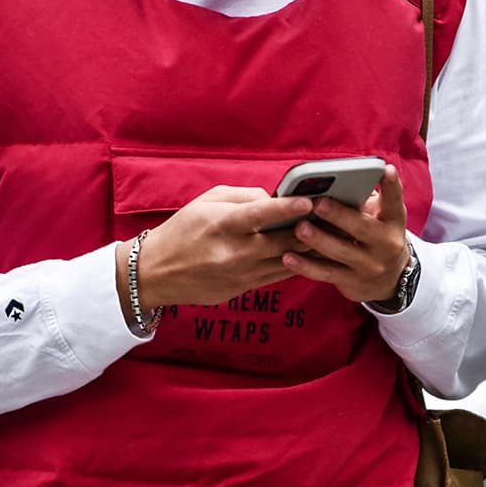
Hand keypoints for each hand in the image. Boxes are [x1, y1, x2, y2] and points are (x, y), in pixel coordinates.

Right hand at [115, 186, 313, 314]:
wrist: (157, 273)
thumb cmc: (182, 231)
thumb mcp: (206, 202)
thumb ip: (243, 196)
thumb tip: (274, 198)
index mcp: (222, 225)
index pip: (261, 214)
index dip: (288, 207)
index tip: (310, 201)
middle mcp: (233, 252)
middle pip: (281, 242)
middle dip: (307, 230)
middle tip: (328, 219)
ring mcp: (239, 275)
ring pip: (284, 262)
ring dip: (306, 250)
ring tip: (325, 236)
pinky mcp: (241, 290)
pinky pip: (276, 277)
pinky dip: (293, 264)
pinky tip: (305, 254)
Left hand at [279, 165, 410, 304]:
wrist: (388, 280)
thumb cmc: (376, 237)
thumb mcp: (381, 218)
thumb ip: (365, 201)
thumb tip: (336, 181)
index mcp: (393, 222)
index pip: (394, 201)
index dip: (392, 186)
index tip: (386, 169)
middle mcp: (385, 244)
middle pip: (362, 228)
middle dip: (339, 215)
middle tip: (317, 203)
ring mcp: (369, 266)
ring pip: (341, 252)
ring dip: (318, 240)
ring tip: (299, 228)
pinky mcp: (351, 282)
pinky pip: (326, 273)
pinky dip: (306, 266)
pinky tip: (288, 257)